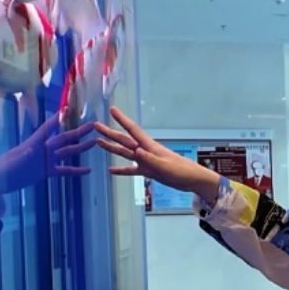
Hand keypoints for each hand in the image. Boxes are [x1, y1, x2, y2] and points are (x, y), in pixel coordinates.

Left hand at [0, 117, 96, 197]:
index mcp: (34, 144)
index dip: (58, 119)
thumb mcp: (13, 162)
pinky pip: (63, 170)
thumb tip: (31, 150)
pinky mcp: (46, 172)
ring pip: (66, 152)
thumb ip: (24, 156)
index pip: (48, 129)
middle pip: (63, 138)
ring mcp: (45, 160)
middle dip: (78, 131)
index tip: (68, 109)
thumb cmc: (1, 170)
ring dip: (80, 148)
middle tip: (93, 125)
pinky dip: (75, 170)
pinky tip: (87, 171)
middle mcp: (42, 149)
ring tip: (95, 143)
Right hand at [94, 108, 222, 200]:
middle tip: (96, 125)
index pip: (133, 130)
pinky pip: (132, 169)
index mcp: (150, 146)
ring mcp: (146, 161)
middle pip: (124, 140)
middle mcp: (146, 151)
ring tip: (97, 142)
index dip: (122, 120)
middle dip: (110, 132)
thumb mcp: (165, 166)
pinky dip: (121, 170)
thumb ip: (150, 159)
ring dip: (112, 148)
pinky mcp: (149, 171)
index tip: (112, 109)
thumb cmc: (181, 171)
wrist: (192, 180)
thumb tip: (136, 152)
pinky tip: (111, 170)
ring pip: (125, 152)